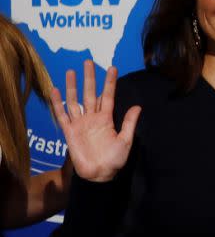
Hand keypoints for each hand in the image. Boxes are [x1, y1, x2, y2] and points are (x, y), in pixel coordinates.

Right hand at [50, 60, 139, 182]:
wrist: (99, 175)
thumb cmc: (115, 160)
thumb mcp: (126, 140)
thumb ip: (129, 123)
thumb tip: (138, 106)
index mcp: (107, 119)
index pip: (108, 96)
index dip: (110, 82)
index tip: (112, 68)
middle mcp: (92, 118)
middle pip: (90, 93)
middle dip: (89, 78)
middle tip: (88, 61)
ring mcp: (80, 123)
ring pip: (75, 100)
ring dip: (72, 86)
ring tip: (70, 71)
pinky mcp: (69, 131)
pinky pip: (62, 115)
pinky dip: (57, 103)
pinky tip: (54, 90)